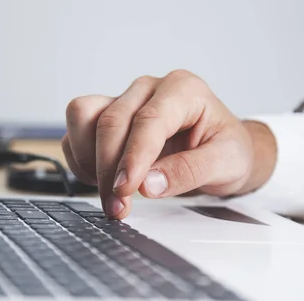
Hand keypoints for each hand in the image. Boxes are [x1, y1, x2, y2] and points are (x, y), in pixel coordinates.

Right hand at [62, 70, 275, 218]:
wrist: (220, 150)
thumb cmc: (226, 150)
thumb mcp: (226, 162)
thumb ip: (190, 171)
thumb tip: (149, 184)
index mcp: (183, 90)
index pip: (149, 120)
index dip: (133, 157)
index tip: (126, 190)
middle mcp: (149, 89)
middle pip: (111, 120)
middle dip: (108, 169)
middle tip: (118, 207)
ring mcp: (124, 100)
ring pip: (84, 117)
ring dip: (90, 160)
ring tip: (111, 192)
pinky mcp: (106, 116)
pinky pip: (77, 130)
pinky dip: (82, 159)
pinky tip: (103, 181)